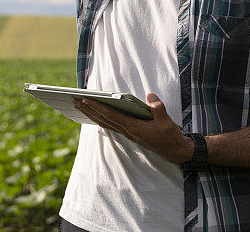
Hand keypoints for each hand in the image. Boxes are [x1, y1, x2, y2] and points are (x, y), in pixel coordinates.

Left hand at [74, 92, 194, 164]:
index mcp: (133, 127)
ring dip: (92, 114)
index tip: (86, 100)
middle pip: (104, 119)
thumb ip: (158, 109)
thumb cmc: (170, 137)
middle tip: (75, 101)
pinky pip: (111, 125)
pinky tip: (95, 115)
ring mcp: (128, 133)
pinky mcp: (130, 133)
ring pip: (105, 122)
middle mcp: (127, 130)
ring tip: (80, 106)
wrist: (174, 151)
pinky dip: (101, 119)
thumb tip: (150, 96)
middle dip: (89, 110)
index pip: (111, 115)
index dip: (98, 107)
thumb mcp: (167, 122)